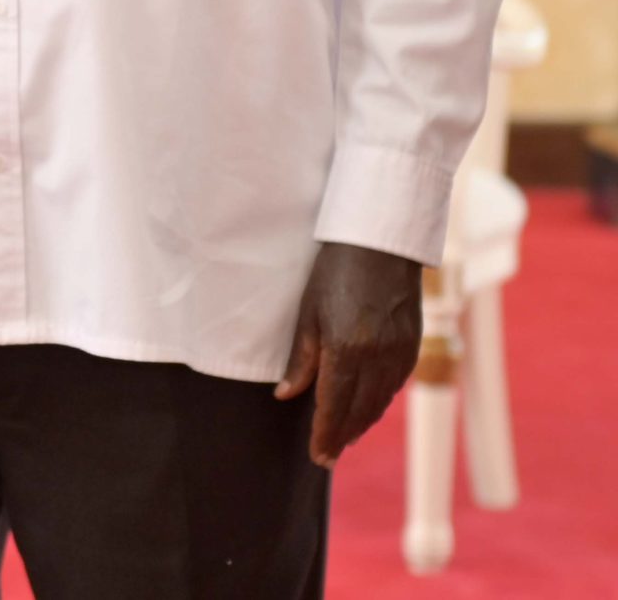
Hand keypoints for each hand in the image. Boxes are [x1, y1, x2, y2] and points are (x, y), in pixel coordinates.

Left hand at [276, 241, 422, 466]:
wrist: (381, 242)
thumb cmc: (334, 271)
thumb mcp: (307, 312)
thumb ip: (301, 358)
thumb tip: (286, 396)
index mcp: (347, 349)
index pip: (334, 406)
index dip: (325, 434)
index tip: (317, 456)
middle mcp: (378, 357)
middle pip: (359, 411)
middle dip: (342, 436)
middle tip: (326, 456)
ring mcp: (400, 352)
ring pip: (380, 401)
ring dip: (361, 422)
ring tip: (343, 437)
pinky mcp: (413, 344)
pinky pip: (395, 385)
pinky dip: (379, 402)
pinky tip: (367, 408)